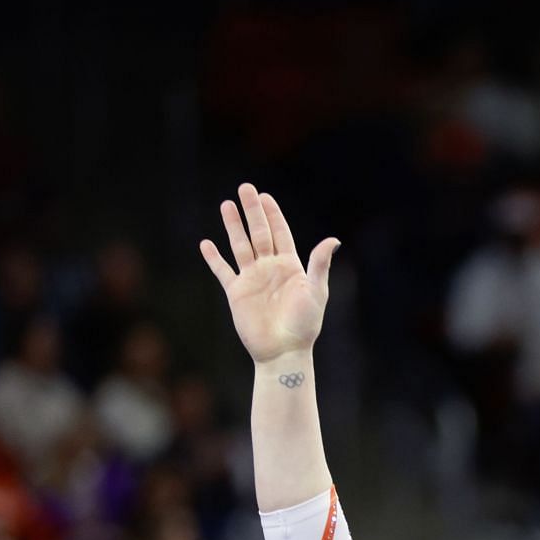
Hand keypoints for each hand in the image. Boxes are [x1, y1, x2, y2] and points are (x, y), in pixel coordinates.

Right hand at [199, 183, 339, 363]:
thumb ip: (319, 264)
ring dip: (233, 226)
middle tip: (245, 188)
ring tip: (226, 204)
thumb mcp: (316, 291)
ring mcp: (252, 279)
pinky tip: (206, 244)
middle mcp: (270, 269)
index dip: (273, 215)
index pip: (280, 233)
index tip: (265, 196)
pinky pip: (223, 271)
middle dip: (252, 211)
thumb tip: (333, 239)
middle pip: (259, 233)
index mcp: (290, 266)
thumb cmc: (304, 325)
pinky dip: (214, 258)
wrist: (284, 351)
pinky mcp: (236, 293)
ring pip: (240, 245)